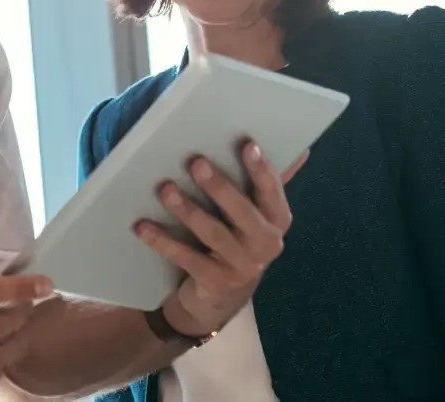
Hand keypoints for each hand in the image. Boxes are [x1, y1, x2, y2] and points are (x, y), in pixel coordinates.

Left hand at [136, 141, 303, 336]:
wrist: (220, 300)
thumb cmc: (237, 243)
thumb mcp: (255, 217)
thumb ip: (268, 185)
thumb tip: (302, 149)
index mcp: (278, 221)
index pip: (273, 192)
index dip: (261, 169)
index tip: (247, 144)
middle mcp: (267, 245)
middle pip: (242, 212)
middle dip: (219, 186)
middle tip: (196, 162)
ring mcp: (243, 267)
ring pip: (212, 234)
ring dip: (187, 210)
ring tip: (164, 189)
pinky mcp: (216, 283)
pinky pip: (187, 258)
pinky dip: (163, 241)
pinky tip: (142, 226)